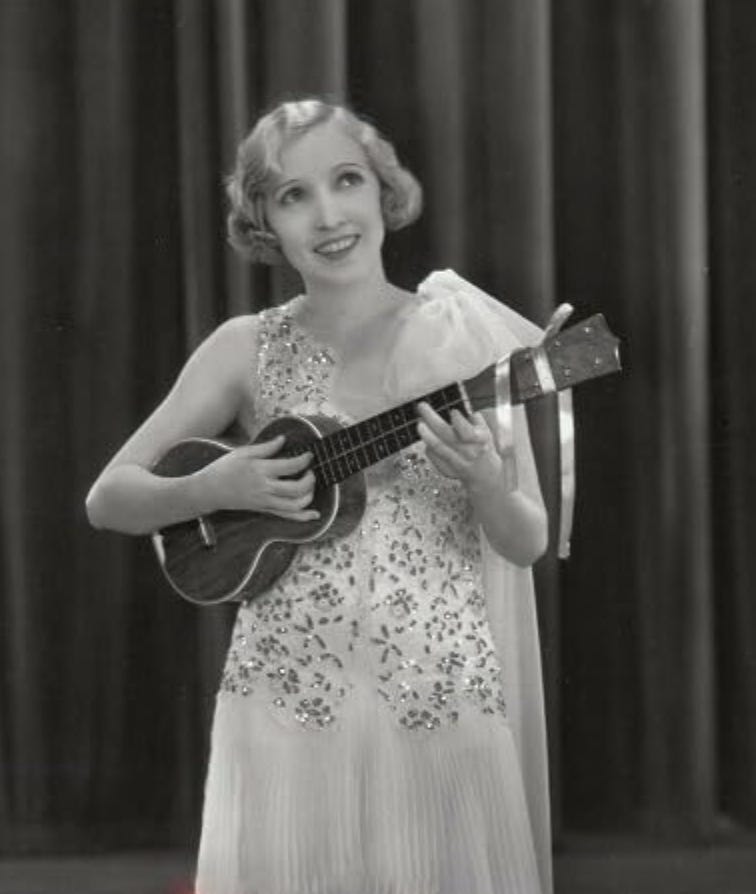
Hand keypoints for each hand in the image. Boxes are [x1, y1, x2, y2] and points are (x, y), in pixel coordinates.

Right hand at [201, 435, 318, 520]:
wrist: (209, 491)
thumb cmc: (224, 469)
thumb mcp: (243, 453)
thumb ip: (266, 447)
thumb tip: (283, 440)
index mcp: (260, 470)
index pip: (290, 466)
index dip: (304, 460)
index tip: (309, 455)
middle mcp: (265, 488)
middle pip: (296, 488)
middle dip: (310, 479)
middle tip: (310, 471)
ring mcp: (265, 502)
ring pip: (295, 505)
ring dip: (309, 496)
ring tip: (310, 485)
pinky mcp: (264, 510)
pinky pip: (287, 516)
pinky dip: (303, 517)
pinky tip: (314, 514)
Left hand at [416, 403, 508, 490]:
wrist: (484, 475)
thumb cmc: (483, 448)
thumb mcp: (486, 432)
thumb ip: (476, 420)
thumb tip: (462, 413)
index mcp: (480, 441)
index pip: (468, 432)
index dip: (459, 422)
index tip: (453, 412)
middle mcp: (468, 452)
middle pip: (447, 435)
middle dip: (432, 419)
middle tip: (422, 406)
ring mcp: (457, 462)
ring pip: (438, 447)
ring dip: (426, 434)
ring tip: (419, 423)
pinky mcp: (447, 469)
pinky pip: (434, 456)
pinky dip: (428, 445)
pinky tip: (426, 436)